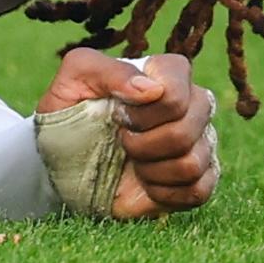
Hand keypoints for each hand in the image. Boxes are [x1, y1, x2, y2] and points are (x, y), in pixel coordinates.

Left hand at [36, 48, 218, 219]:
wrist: (63, 161)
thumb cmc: (69, 112)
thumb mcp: (74, 79)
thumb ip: (107, 70)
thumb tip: (151, 89)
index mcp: (165, 74)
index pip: (178, 85)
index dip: (146, 109)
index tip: (118, 115)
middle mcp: (191, 105)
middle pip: (188, 127)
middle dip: (144, 142)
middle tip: (120, 141)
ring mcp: (200, 142)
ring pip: (193, 162)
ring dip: (151, 169)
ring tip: (130, 161)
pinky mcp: (199, 178)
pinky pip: (198, 190)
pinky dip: (163, 192)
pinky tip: (144, 182)